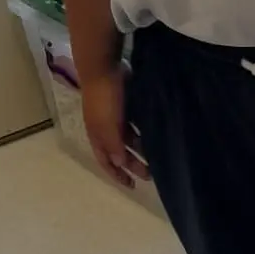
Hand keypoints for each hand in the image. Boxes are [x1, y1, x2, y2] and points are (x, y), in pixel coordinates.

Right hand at [81, 67, 148, 188]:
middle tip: (150, 174)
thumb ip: (113, 146)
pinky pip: (135, 123)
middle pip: (119, 152)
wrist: (104, 67)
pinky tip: (156, 134)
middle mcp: (104, 129)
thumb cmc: (104, 99)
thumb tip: (119, 165)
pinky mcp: (124, 104)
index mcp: (97, 137)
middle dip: (133, 165)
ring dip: (140, 149)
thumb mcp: (107, 126)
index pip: (106, 162)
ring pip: (128, 138)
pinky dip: (143, 131)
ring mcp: (114, 116)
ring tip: (157, 156)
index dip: (117, 175)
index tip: (131, 186)